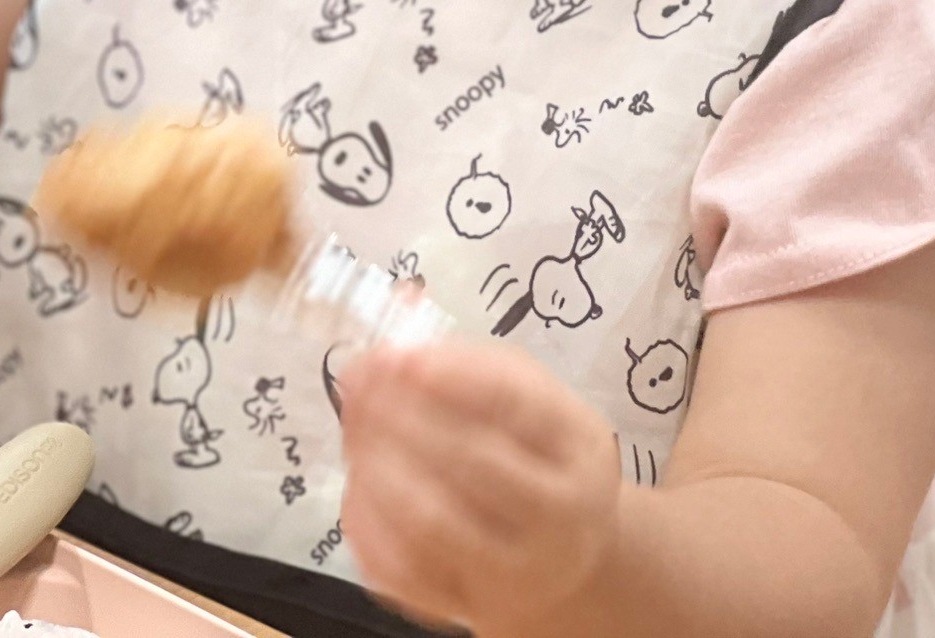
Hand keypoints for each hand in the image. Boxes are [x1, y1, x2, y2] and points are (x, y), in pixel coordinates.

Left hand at [339, 340, 622, 634]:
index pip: (517, 405)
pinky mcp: (466, 608)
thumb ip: (470, 361)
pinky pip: (404, 572)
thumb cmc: (539, 455)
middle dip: (402, 414)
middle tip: (356, 380)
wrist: (564, 556)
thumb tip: (395, 326)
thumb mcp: (532, 397)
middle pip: (472, 462)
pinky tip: (356, 480)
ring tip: (353, 425)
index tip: (396, 354)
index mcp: (582, 452)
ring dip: (377, 465)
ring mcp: (514, 573)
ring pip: (433, 523)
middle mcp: (560, 520)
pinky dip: (368, 523)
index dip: (451, 376)